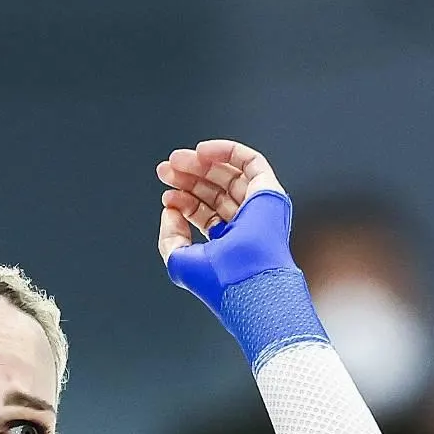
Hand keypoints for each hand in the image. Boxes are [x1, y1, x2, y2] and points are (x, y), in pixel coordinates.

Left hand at [154, 140, 297, 321]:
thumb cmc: (219, 281)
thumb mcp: (180, 260)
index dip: (183, 201)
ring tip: (176, 160)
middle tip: (165, 170)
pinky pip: (250, 161)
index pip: (205, 213)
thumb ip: (169, 237)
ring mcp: (258, 208)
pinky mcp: (269, 192)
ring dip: (200, 164)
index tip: (166, 197)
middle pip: (215, 191)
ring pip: (229, 175)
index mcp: (229, 242)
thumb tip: (170, 211)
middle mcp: (245, 224)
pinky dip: (226, 151)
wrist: (245, 281)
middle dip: (187, 177)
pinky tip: (202, 152)